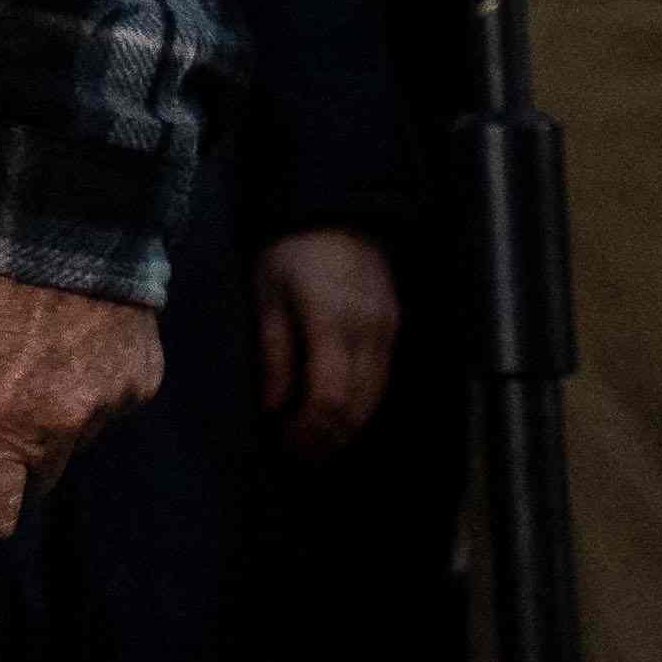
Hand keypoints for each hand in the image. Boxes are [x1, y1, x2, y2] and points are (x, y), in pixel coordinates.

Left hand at [0, 270, 162, 538]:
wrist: (60, 199)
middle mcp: (57, 429)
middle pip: (36, 479)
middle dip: (14, 452)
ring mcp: (107, 404)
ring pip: (77, 438)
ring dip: (57, 413)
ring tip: (40, 351)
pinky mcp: (143, 376)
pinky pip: (113, 401)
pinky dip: (94, 381)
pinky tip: (77, 333)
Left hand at [255, 228, 399, 458]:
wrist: (339, 211)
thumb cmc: (292, 251)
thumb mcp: (267, 293)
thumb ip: (273, 351)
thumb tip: (273, 407)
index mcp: (331, 322)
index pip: (330, 397)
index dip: (309, 430)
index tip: (285, 440)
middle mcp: (368, 332)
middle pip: (357, 407)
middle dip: (328, 437)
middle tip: (298, 450)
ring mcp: (387, 331)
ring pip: (375, 399)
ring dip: (346, 427)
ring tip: (314, 438)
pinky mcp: (394, 328)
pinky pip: (382, 380)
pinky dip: (361, 404)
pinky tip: (336, 410)